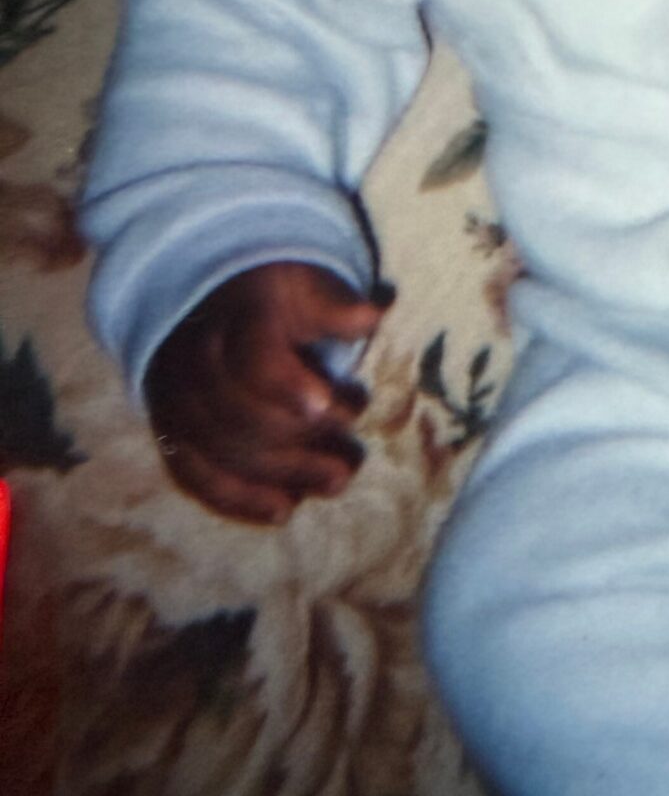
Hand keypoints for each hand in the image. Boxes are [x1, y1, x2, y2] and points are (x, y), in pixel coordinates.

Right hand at [145, 262, 389, 524]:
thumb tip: (372, 317)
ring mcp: (176, 399)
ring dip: (278, 477)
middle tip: (347, 462)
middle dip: (299, 444)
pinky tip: (282, 511)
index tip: (326, 406)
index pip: (252, 358)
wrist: (205, 298)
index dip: (287, 386)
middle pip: (240, 416)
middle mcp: (197, 361)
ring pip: (219, 451)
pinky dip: (237, 500)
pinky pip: (193, 475)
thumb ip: (335, 306)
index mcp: (236, 318)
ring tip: (332, 485)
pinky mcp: (170, 431)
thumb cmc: (274, 295)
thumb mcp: (307, 283)